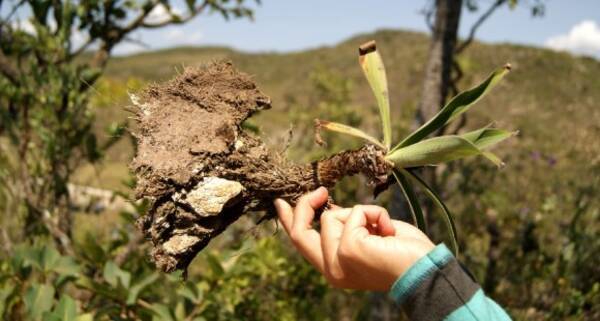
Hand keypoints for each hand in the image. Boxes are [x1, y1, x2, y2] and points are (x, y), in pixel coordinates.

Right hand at [273, 187, 434, 290]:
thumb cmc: (403, 253)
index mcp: (333, 268)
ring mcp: (337, 261)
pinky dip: (375, 214)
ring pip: (332, 215)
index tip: (281, 202)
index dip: (289, 219)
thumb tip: (329, 208)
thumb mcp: (366, 235)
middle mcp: (330, 270)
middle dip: (304, 206)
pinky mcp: (347, 250)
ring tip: (383, 230)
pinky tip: (388, 231)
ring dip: (361, 213)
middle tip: (320, 191)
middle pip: (299, 231)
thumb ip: (345, 227)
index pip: (302, 242)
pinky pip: (355, 212)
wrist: (425, 270)